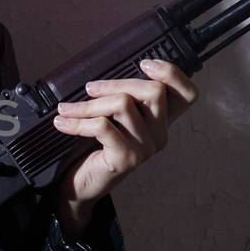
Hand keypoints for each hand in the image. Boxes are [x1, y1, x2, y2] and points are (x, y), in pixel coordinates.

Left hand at [49, 59, 199, 234]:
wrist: (82, 186)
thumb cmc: (95, 147)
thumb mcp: (113, 119)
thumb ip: (122, 99)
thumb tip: (104, 75)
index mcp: (161, 122)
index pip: (187, 95)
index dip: (172, 74)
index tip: (144, 64)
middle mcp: (160, 135)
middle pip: (154, 91)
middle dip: (117, 83)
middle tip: (89, 89)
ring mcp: (146, 148)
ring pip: (123, 105)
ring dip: (88, 104)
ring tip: (66, 109)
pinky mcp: (126, 158)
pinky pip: (102, 126)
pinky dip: (77, 121)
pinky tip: (62, 123)